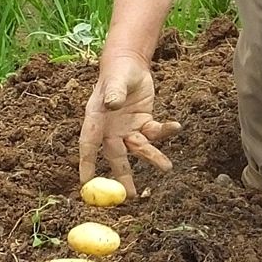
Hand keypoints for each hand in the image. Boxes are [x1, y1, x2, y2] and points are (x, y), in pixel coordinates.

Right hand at [78, 52, 181, 198]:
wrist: (130, 65)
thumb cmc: (117, 72)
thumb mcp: (115, 80)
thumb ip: (114, 92)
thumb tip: (112, 103)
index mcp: (96, 119)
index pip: (88, 144)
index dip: (87, 163)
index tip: (85, 183)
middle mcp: (110, 129)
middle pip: (116, 156)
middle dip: (123, 176)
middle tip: (131, 196)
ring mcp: (127, 129)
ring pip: (139, 148)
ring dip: (152, 157)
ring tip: (166, 167)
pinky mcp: (143, 124)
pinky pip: (154, 133)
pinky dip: (164, 132)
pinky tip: (176, 127)